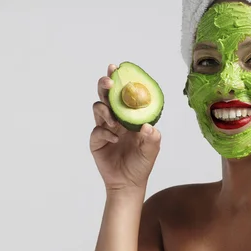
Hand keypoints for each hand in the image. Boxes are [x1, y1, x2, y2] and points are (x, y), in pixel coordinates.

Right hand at [89, 63, 160, 191]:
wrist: (128, 183)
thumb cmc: (141, 164)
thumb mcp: (152, 150)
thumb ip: (153, 138)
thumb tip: (148, 126)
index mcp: (131, 116)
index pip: (124, 93)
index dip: (120, 80)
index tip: (117, 68)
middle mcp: (117, 118)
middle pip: (106, 95)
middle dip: (105, 85)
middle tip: (109, 82)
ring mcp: (105, 128)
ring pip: (99, 108)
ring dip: (105, 110)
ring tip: (115, 122)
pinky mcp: (97, 140)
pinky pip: (97, 130)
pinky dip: (105, 132)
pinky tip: (114, 139)